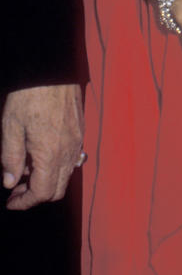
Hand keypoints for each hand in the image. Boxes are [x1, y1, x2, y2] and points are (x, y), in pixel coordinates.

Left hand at [2, 84, 83, 208]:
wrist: (52, 72)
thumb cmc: (30, 96)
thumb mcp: (10, 126)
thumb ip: (9, 158)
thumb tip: (9, 181)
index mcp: (51, 154)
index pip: (43, 192)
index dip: (25, 202)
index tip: (10, 202)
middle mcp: (69, 152)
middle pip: (58, 190)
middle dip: (36, 196)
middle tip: (15, 190)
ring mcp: (77, 143)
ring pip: (65, 176)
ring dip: (46, 181)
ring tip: (24, 171)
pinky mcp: (79, 133)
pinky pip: (71, 160)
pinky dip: (55, 167)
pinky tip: (39, 155)